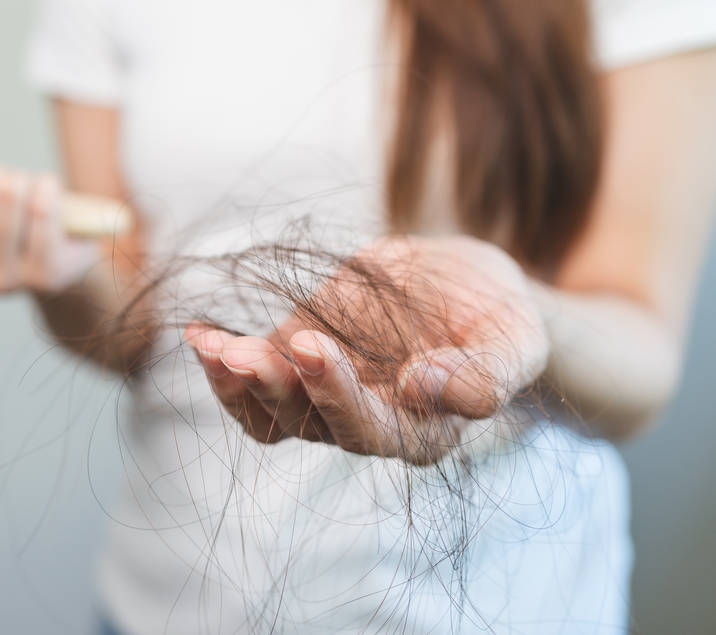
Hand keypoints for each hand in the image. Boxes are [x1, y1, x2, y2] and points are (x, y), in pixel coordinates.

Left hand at [185, 235, 549, 463]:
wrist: (461, 285)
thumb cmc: (496, 316)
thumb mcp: (516, 340)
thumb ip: (485, 375)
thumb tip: (422, 387)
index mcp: (420, 430)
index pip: (371, 431)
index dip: (337, 395)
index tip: (314, 344)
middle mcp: (364, 422)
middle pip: (309, 426)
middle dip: (277, 389)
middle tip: (250, 352)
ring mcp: (321, 395)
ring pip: (268, 414)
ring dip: (238, 383)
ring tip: (215, 346)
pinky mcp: (293, 361)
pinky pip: (247, 380)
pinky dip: (220, 361)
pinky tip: (199, 334)